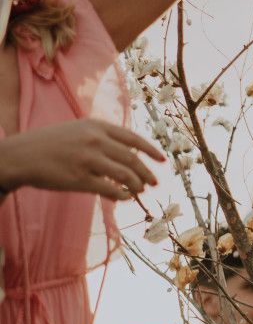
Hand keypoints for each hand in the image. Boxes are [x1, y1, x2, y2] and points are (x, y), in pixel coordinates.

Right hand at [0, 119, 163, 199]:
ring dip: (136, 185)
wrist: (20, 155)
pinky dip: (121, 195)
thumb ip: (102, 137)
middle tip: (153, 182)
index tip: (162, 160)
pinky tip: (122, 197)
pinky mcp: (80, 179)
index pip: (133, 139)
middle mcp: (95, 140)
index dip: (151, 151)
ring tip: (139, 191)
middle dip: (146, 172)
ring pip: (125, 175)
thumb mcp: (77, 130)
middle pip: (132, 159)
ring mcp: (88, 160)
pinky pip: (110, 190)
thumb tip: (128, 153)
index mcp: (96, 126)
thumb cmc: (49, 144)